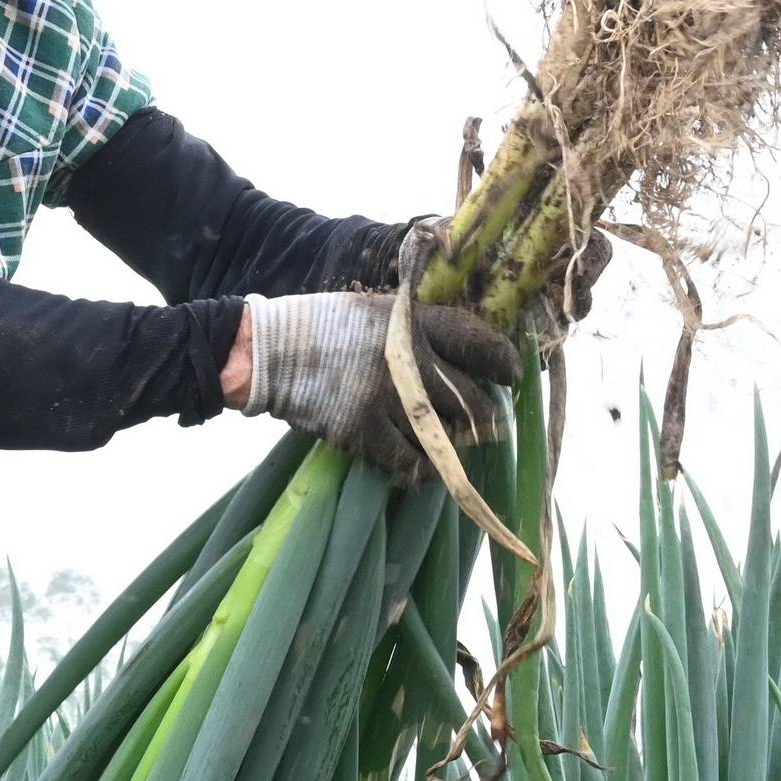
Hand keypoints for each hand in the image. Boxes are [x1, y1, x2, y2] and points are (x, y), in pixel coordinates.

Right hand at [237, 290, 520, 483]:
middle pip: (469, 395)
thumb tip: (459, 353)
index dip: (502, 360)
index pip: (474, 339)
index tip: (512, 374)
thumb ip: (416, 328)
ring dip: (457, 443)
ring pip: (445, 432)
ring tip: (459, 445)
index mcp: (410, 321)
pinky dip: (422, 469)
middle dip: (486, 414)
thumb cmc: (323, 328)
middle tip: (492, 424)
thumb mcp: (376, 310)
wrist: (268, 353)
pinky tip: (423, 470)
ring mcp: (387, 397)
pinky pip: (410, 460)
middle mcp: (406, 358)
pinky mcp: (364, 429)